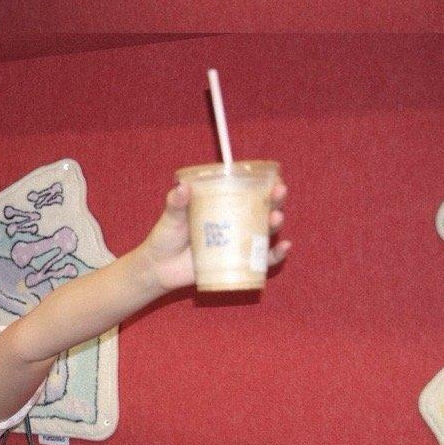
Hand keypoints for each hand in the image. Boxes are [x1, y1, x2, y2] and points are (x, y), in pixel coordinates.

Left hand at [139, 177, 289, 292]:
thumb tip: (182, 187)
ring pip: (264, 232)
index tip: (273, 177)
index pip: (247, 191)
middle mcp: (234, 223)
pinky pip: (262, 261)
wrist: (159, 267)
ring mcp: (236, 244)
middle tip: (279, 192)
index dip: (263, 184)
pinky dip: (276, 256)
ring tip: (276, 218)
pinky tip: (284, 247)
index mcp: (221, 205)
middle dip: (275, 200)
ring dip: (275, 224)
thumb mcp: (171, 216)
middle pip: (261, 209)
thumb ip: (176, 202)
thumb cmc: (166, 236)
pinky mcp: (237, 264)